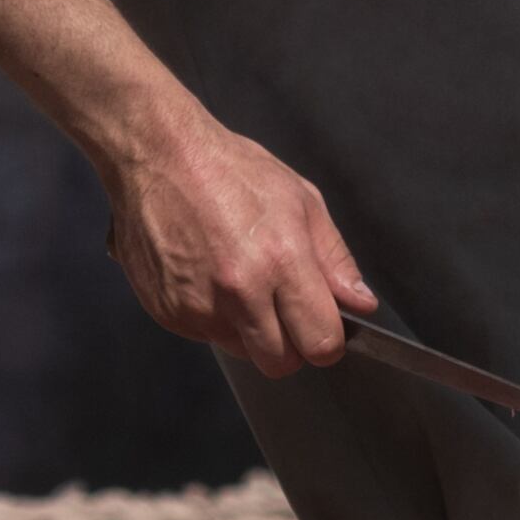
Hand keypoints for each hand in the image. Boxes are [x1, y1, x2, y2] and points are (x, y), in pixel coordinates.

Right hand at [103, 110, 371, 375]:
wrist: (159, 157)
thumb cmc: (231, 171)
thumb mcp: (302, 201)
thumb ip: (335, 259)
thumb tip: (360, 302)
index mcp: (281, 261)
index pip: (320, 342)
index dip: (327, 339)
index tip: (322, 326)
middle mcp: (238, 292)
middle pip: (280, 363)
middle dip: (290, 345)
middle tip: (284, 310)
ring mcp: (197, 306)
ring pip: (242, 353)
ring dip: (251, 332)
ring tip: (242, 282)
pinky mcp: (167, 312)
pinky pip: (205, 337)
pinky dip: (214, 319)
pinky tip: (210, 278)